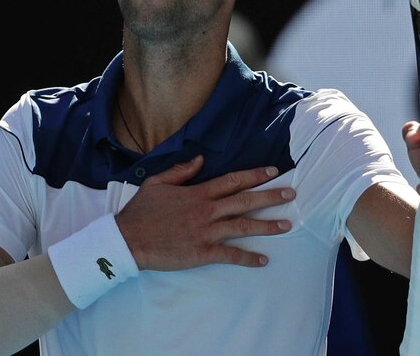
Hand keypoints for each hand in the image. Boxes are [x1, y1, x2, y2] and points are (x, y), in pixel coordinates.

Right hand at [115, 155, 294, 270]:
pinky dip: (248, 258)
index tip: (272, 172)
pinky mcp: (202, 252)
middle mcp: (207, 210)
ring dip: (267, 226)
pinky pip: (230, 254)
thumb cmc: (141, 211)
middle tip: (291, 194)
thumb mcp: (157, 183)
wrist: (129, 239)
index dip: (254, 175)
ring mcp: (206, 232)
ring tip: (286, 225)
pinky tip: (263, 260)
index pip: (232, 180)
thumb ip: (180, 170)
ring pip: (243, 226)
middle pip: (245, 201)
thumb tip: (201, 159)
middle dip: (270, 196)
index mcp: (198, 193)